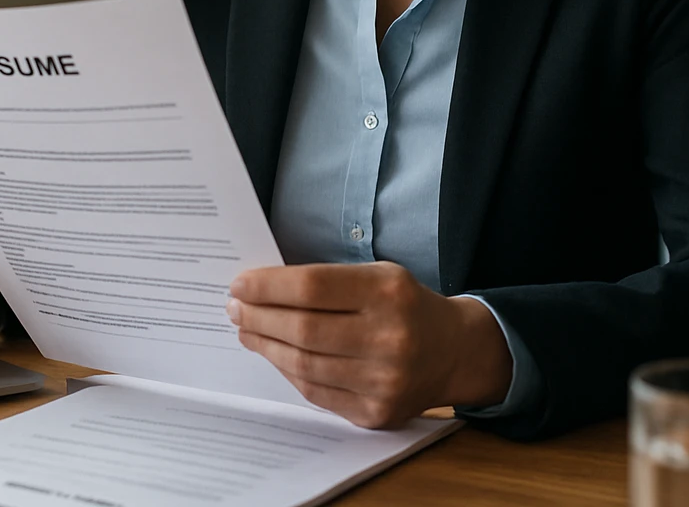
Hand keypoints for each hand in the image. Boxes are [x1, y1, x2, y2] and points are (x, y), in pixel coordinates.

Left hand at [226, 261, 511, 428]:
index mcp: (388, 292)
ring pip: (303, 365)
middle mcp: (390, 338)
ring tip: (247, 330)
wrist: (453, 351)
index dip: (267, 287)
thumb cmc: (404, 305)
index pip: (311, 288)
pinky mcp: (376, 412)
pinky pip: (316, 392)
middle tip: (235, 308)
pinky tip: (275, 354)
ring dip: (266, 346)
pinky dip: (289, 372)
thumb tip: (260, 290)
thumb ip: (325, 282)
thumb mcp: (377, 275)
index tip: (240, 284)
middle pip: (302, 330)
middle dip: (258, 318)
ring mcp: (384, 381)